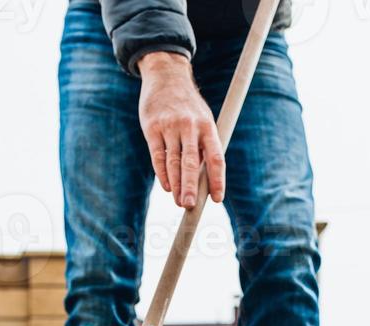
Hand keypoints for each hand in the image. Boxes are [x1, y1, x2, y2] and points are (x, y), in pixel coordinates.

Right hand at [138, 51, 224, 208]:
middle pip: (191, 162)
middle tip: (190, 206)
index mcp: (207, 127)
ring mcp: (170, 126)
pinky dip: (162, 173)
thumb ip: (203, 148)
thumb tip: (204, 183)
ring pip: (173, 162)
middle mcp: (190, 126)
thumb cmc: (189, 107)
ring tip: (180, 203)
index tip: (217, 198)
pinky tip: (167, 187)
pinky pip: (157, 155)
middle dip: (191, 186)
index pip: (215, 157)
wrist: (166, 75)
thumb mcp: (203, 120)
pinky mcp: (152, 127)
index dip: (217, 179)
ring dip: (176, 185)